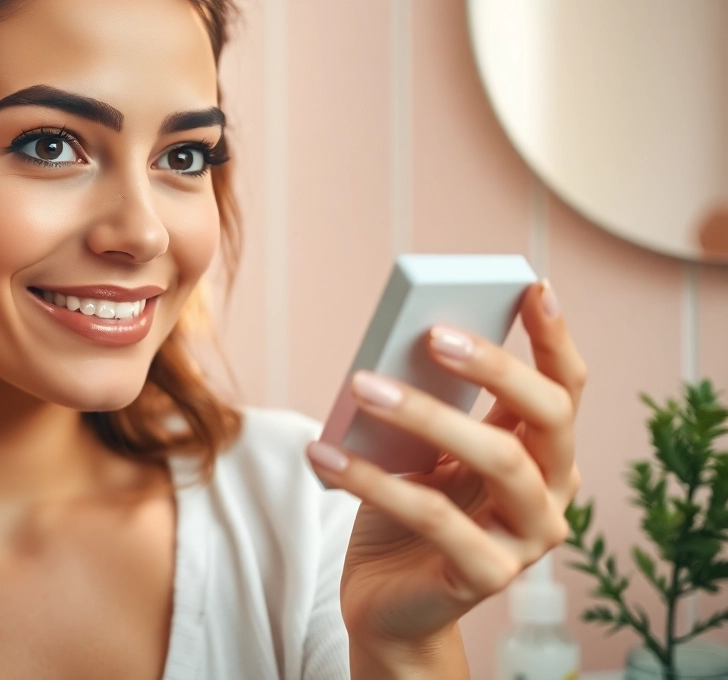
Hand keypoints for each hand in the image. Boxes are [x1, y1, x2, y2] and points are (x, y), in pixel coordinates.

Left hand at [305, 279, 584, 671]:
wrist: (387, 603)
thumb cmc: (405, 512)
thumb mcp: (419, 449)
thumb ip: (429, 404)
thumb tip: (400, 343)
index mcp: (543, 453)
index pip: (563, 387)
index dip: (554, 337)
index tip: (531, 286)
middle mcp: (552, 493)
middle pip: (549, 416)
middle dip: (496, 367)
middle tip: (434, 333)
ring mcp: (529, 538)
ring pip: (499, 460)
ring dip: (424, 414)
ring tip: (361, 384)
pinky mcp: (489, 575)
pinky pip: (432, 515)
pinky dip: (372, 479)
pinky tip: (324, 454)